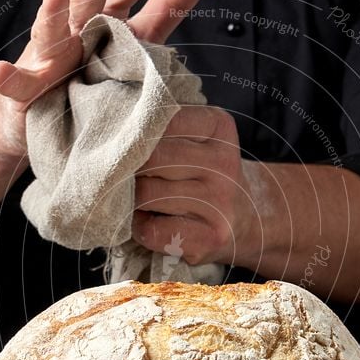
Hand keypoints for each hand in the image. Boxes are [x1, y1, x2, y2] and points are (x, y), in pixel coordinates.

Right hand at [0, 0, 208, 154]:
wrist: (43, 114)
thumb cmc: (92, 70)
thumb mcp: (134, 38)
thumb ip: (164, 7)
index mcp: (104, 14)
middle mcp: (76, 28)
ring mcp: (49, 57)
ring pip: (51, 33)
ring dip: (52, 15)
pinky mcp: (29, 90)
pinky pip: (19, 85)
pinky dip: (10, 79)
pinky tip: (1, 71)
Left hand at [132, 105, 267, 267]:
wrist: (244, 218)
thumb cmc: (203, 174)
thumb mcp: (195, 138)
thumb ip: (163, 131)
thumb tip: (116, 141)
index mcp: (218, 127)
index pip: (163, 122)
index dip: (138, 137)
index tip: (134, 148)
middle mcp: (224, 163)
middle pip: (152, 159)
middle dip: (131, 171)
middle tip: (128, 179)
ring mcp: (220, 202)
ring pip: (148, 194)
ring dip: (133, 201)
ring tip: (141, 202)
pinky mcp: (210, 237)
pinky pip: (154, 230)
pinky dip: (141, 228)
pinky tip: (151, 223)